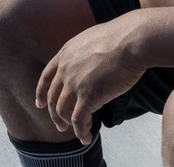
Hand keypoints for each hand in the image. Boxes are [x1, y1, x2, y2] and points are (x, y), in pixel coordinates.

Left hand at [35, 18, 145, 144]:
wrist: (133, 41)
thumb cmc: (123, 36)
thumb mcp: (94, 38)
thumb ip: (85, 52)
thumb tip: (91, 59)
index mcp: (66, 54)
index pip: (46, 77)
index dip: (41, 92)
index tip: (41, 104)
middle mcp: (66, 70)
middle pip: (53, 98)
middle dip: (55, 114)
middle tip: (60, 125)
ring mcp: (74, 84)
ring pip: (63, 111)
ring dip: (68, 125)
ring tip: (78, 131)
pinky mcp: (88, 97)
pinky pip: (78, 120)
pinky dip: (81, 131)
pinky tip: (86, 136)